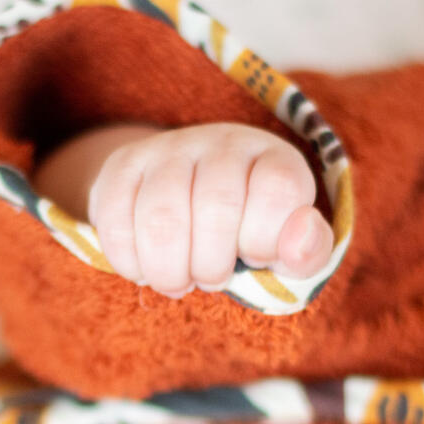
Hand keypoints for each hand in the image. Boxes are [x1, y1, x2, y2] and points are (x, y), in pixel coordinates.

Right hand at [83, 122, 333, 297]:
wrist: (189, 206)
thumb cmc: (247, 236)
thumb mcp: (287, 251)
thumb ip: (306, 252)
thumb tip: (300, 240)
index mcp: (273, 159)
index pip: (278, 190)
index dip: (264, 240)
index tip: (255, 256)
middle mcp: (222, 143)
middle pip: (216, 206)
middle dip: (211, 265)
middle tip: (210, 279)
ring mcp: (169, 150)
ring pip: (162, 218)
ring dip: (169, 270)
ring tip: (178, 280)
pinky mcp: (123, 166)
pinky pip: (117, 221)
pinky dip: (131, 263)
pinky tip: (147, 269)